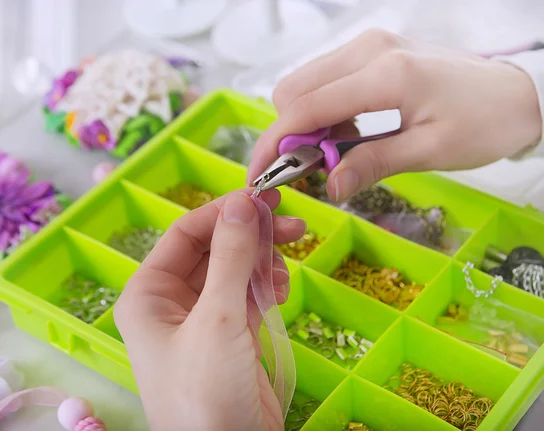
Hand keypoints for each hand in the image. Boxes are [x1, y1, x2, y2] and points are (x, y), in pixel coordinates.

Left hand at [114, 189, 305, 430]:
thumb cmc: (206, 392)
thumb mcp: (218, 319)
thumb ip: (231, 257)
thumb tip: (242, 202)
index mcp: (150, 294)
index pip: (186, 234)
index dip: (223, 211)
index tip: (263, 198)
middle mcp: (171, 303)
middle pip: (213, 250)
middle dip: (250, 235)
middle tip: (291, 222)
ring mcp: (202, 320)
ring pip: (234, 271)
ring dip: (261, 261)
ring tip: (286, 263)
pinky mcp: (229, 337)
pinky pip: (247, 295)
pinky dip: (265, 286)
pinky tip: (280, 287)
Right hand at [247, 29, 542, 201]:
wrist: (518, 93)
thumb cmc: (485, 123)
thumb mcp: (430, 151)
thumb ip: (373, 164)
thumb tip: (329, 186)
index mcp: (384, 75)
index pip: (305, 108)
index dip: (274, 145)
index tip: (259, 176)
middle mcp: (369, 51)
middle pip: (294, 90)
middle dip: (290, 134)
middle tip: (311, 169)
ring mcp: (369, 47)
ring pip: (306, 84)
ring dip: (306, 124)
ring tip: (334, 155)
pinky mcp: (373, 53)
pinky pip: (327, 81)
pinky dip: (324, 112)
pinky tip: (347, 134)